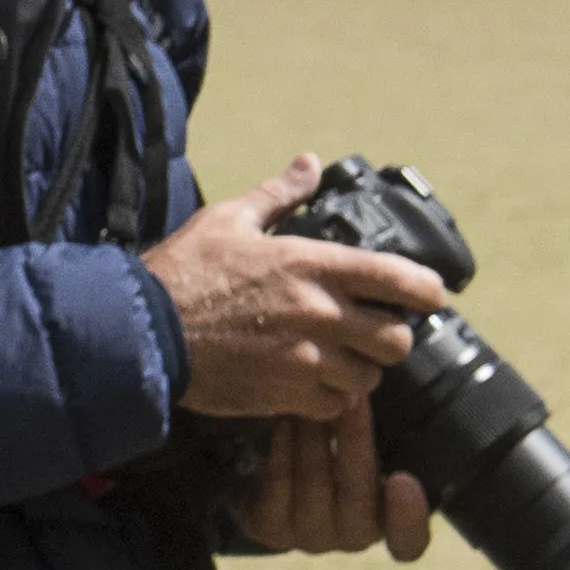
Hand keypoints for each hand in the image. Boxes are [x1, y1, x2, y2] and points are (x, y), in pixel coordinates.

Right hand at [145, 181, 438, 433]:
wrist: (143, 331)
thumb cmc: (183, 271)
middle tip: (366, 332)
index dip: (426, 291)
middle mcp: (321, 313)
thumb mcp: (228, 220)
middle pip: (397, 340)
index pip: (402, 280)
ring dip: (357, 370)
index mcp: (312, 265)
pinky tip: (309, 383)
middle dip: (388, 337)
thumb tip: (310, 163)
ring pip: (369, 377)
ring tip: (335, 360)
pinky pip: (336, 405)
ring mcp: (307, 358)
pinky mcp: (287, 393)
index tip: (424, 295)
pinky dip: (330, 398)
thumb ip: (279, 195)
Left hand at [218, 392, 438, 563]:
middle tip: (352, 398)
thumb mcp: (367, 447)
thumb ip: (391, 435)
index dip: (408, 518)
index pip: (409, 542)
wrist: (269, 476)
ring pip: (315, 487)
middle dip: (355, 441)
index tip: (403, 481)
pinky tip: (283, 422)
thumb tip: (386, 391)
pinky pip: (277, 487)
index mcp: (387, 523)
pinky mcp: (270, 528)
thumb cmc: (337, 453)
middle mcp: (352, 538)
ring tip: (311, 398)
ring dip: (314, 438)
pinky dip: (282, 450)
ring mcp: (310, 537)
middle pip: (359, 499)